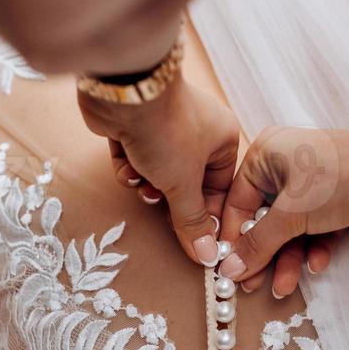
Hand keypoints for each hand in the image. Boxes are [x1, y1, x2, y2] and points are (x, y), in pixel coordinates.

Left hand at [78, 75, 239, 265]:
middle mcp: (198, 132)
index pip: (220, 189)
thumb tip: (208, 257)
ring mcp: (164, 128)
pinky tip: (127, 164)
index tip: (197, 244)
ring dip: (147, 185)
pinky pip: (136, 162)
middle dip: (170, 200)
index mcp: (223, 139)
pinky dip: (129, 169)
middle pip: (186, 185)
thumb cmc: (167, 132)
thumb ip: (193, 223)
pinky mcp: (134, 128)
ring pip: (158, 176)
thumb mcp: (183, 185)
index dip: (206, 217)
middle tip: (164, 213)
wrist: (125, 92)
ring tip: (144, 181)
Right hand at [218, 126, 348, 289]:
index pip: (237, 201)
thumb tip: (229, 267)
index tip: (227, 267)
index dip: (233, 236)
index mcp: (265, 155)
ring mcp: (310, 184)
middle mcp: (284, 166)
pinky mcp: (333, 201)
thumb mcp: (291, 213)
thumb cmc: (340, 178)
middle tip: (253, 285)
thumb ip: (259, 243)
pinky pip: (314, 229)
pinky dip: (314, 248)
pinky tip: (317, 263)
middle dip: (263, 254)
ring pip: (290, 229)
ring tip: (285, 286)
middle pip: (263, 219)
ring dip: (288, 258)